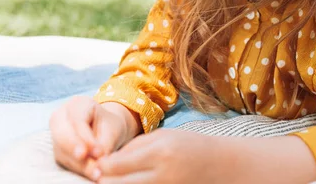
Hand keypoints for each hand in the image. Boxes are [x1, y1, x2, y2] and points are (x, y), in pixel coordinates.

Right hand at [49, 95, 136, 180]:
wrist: (105, 130)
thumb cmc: (110, 125)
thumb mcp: (113, 129)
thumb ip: (105, 143)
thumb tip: (98, 161)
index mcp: (78, 104)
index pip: (78, 121)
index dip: (86, 138)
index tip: (99, 152)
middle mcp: (61, 116)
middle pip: (62, 134)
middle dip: (75, 150)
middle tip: (89, 162)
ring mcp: (56, 133)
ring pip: (62, 150)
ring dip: (78, 164)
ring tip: (95, 173)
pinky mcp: (57, 149)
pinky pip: (64, 160)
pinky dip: (77, 168)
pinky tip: (91, 173)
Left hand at [95, 129, 225, 183]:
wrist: (220, 166)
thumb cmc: (190, 146)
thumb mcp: (162, 137)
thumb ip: (133, 147)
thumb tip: (106, 161)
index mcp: (158, 153)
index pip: (115, 165)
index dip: (100, 165)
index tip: (95, 162)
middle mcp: (161, 176)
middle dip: (103, 180)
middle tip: (99, 175)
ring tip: (115, 179)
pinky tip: (130, 182)